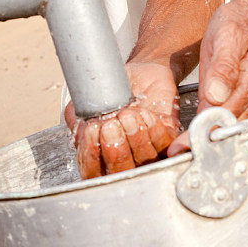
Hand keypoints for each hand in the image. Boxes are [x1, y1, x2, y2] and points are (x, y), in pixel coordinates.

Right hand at [65, 61, 181, 178]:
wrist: (141, 72)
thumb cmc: (115, 91)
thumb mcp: (88, 103)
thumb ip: (78, 121)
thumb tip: (81, 135)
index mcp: (102, 157)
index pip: (93, 174)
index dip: (91, 157)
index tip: (92, 130)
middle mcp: (126, 160)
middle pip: (121, 174)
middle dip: (115, 151)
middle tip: (111, 125)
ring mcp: (149, 152)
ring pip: (145, 162)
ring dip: (135, 138)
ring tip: (128, 113)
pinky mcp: (169, 140)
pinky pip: (164, 145)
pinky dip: (154, 130)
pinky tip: (145, 113)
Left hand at [168, 0, 247, 155]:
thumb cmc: (235, 25)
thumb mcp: (225, 36)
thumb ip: (223, 66)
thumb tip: (216, 96)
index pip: (224, 114)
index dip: (201, 132)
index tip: (181, 147)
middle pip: (229, 126)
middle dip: (203, 142)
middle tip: (177, 155)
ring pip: (232, 128)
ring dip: (209, 140)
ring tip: (183, 150)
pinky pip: (234, 121)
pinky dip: (216, 130)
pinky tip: (200, 135)